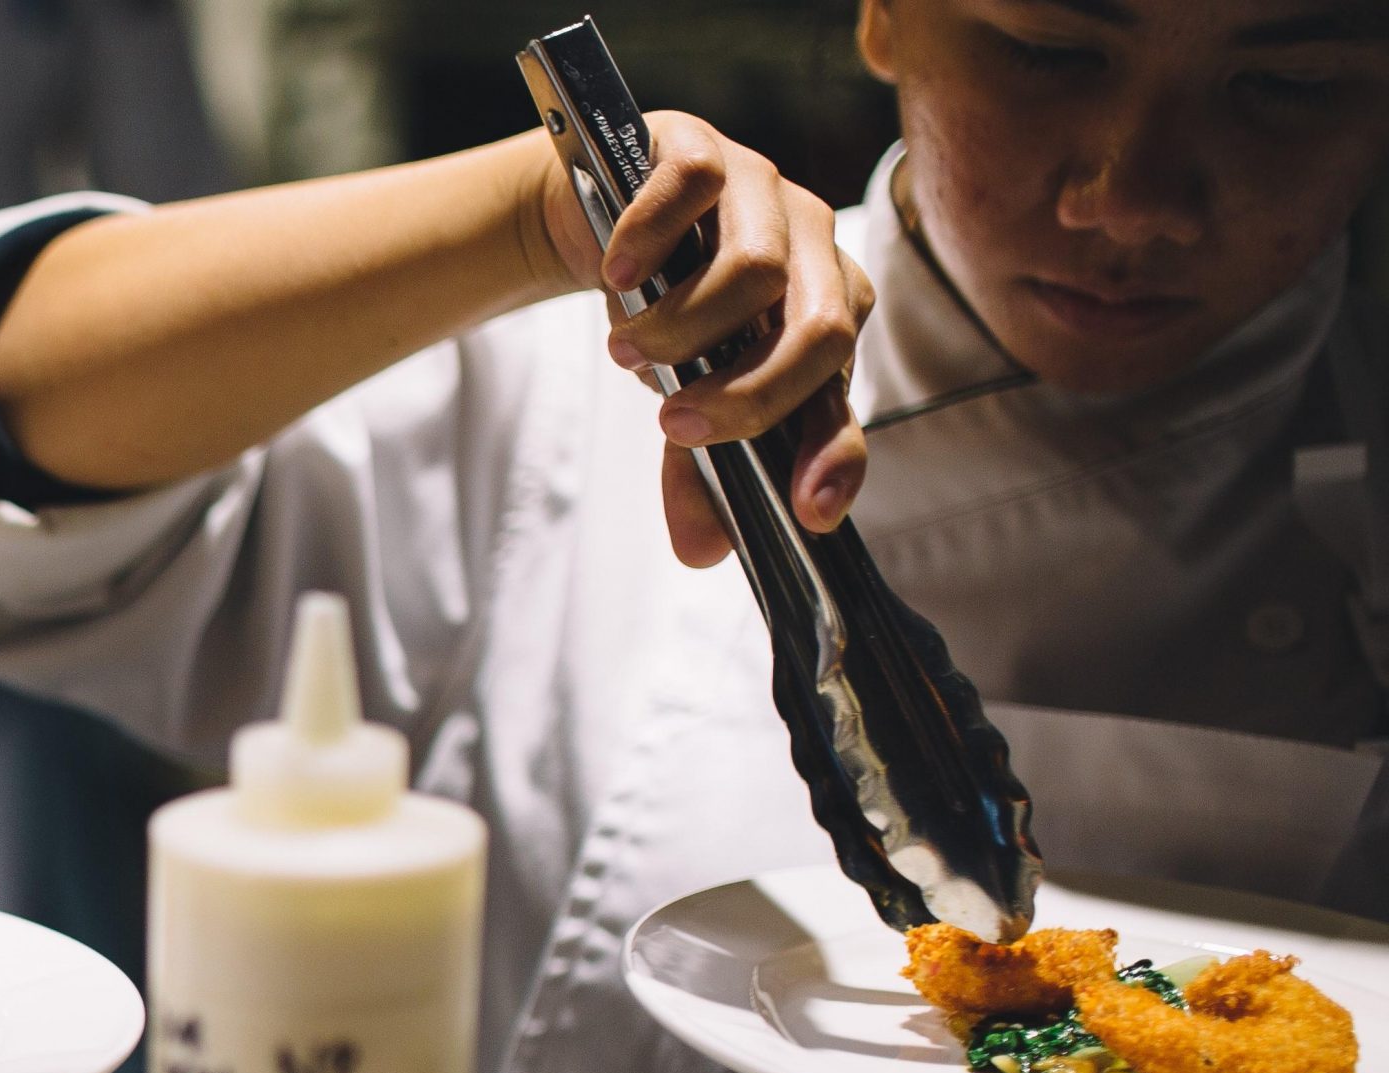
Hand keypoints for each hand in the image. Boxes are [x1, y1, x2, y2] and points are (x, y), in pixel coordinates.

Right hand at [532, 112, 873, 567]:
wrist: (597, 224)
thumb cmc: (663, 311)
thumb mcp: (679, 398)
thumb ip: (696, 471)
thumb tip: (700, 552)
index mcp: (824, 321)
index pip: (846, 394)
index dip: (834, 454)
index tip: (806, 512)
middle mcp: (813, 254)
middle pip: (819, 330)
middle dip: (744, 395)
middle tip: (674, 423)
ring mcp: (764, 194)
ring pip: (753, 270)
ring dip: (678, 328)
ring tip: (625, 351)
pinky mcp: (705, 149)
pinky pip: (693, 191)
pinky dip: (647, 241)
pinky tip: (614, 275)